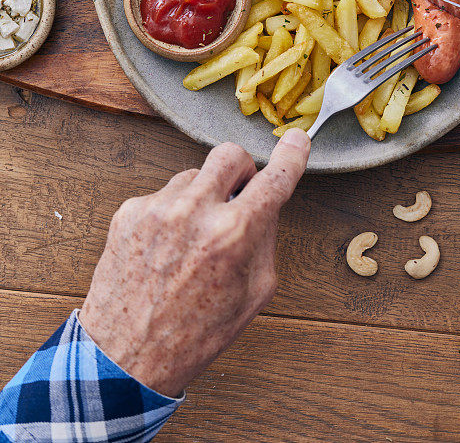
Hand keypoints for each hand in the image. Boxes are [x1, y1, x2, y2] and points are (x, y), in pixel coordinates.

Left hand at [79, 129, 310, 396]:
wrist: (127, 355)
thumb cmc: (198, 332)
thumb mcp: (255, 293)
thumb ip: (264, 240)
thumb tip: (265, 206)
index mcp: (234, 234)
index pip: (274, 178)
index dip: (292, 155)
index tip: (297, 140)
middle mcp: (195, 212)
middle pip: (230, 154)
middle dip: (242, 169)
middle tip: (239, 193)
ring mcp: (157, 209)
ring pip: (193, 175)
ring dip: (203, 195)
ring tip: (194, 238)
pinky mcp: (128, 212)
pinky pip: (162, 195)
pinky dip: (172, 213)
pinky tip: (166, 247)